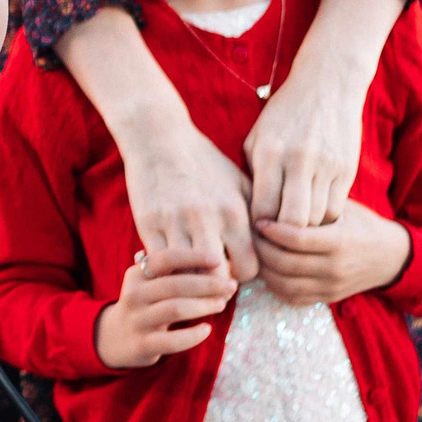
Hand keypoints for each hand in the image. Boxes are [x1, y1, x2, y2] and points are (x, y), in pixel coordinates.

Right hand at [95, 243, 236, 369]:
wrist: (114, 339)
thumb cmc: (144, 306)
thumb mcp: (148, 284)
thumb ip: (172, 273)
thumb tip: (215, 263)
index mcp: (137, 275)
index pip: (165, 258)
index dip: (193, 257)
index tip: (218, 259)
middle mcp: (134, 295)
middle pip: (175, 285)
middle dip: (207, 284)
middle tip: (230, 286)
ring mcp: (137, 320)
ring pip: (175, 309)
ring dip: (203, 306)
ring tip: (221, 305)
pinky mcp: (143, 344)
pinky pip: (172, 340)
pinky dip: (193, 335)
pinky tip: (207, 330)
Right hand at [117, 120, 259, 282]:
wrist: (159, 138)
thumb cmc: (204, 162)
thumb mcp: (240, 183)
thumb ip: (258, 216)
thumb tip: (272, 246)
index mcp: (234, 212)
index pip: (250, 268)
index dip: (243, 274)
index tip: (235, 267)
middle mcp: (207, 220)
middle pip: (219, 278)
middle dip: (217, 284)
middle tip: (213, 276)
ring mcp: (175, 223)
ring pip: (187, 275)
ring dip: (190, 279)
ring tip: (192, 273)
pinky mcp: (148, 224)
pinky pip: (159, 264)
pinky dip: (167, 269)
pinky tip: (171, 261)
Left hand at [245, 0, 401, 226]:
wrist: (328, 85)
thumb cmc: (284, 115)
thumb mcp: (257, 138)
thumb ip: (252, 174)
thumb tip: (246, 215)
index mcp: (269, 153)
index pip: (261, 210)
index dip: (257, 230)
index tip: (254, 233)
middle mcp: (298, 161)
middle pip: (292, 222)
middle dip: (283, 237)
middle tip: (275, 239)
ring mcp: (326, 166)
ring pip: (317, 219)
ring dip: (305, 230)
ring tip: (293, 229)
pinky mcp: (347, 169)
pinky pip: (335, 209)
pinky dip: (323, 218)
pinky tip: (312, 213)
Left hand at [253, 201, 411, 305]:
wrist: (389, 257)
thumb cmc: (361, 224)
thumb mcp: (343, 207)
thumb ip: (313, 204)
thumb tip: (273, 192)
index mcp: (340, 241)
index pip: (297, 239)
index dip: (271, 230)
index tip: (259, 219)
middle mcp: (334, 267)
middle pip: (284, 262)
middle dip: (260, 247)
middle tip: (249, 233)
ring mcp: (330, 286)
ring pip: (283, 283)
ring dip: (263, 267)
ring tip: (254, 249)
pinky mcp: (326, 298)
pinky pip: (291, 297)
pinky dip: (273, 284)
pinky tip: (268, 267)